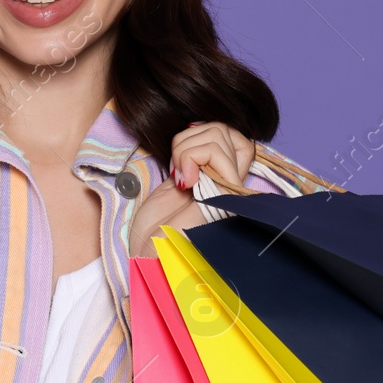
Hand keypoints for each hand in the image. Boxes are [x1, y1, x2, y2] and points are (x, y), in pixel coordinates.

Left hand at [127, 121, 255, 257]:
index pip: (229, 134)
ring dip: (186, 149)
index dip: (200, 134)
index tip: (179, 159)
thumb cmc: (156, 225)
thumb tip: (196, 127)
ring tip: (179, 177)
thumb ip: (191, 156)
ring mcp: (231, 187)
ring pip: (219, 134)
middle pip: (223, 129)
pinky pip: (214, 151)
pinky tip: (183, 183)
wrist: (151, 254)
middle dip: (188, 139)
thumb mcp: (174, 178)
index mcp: (220, 179)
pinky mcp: (226, 193)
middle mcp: (231, 182)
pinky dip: (189, 156)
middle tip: (176, 170)